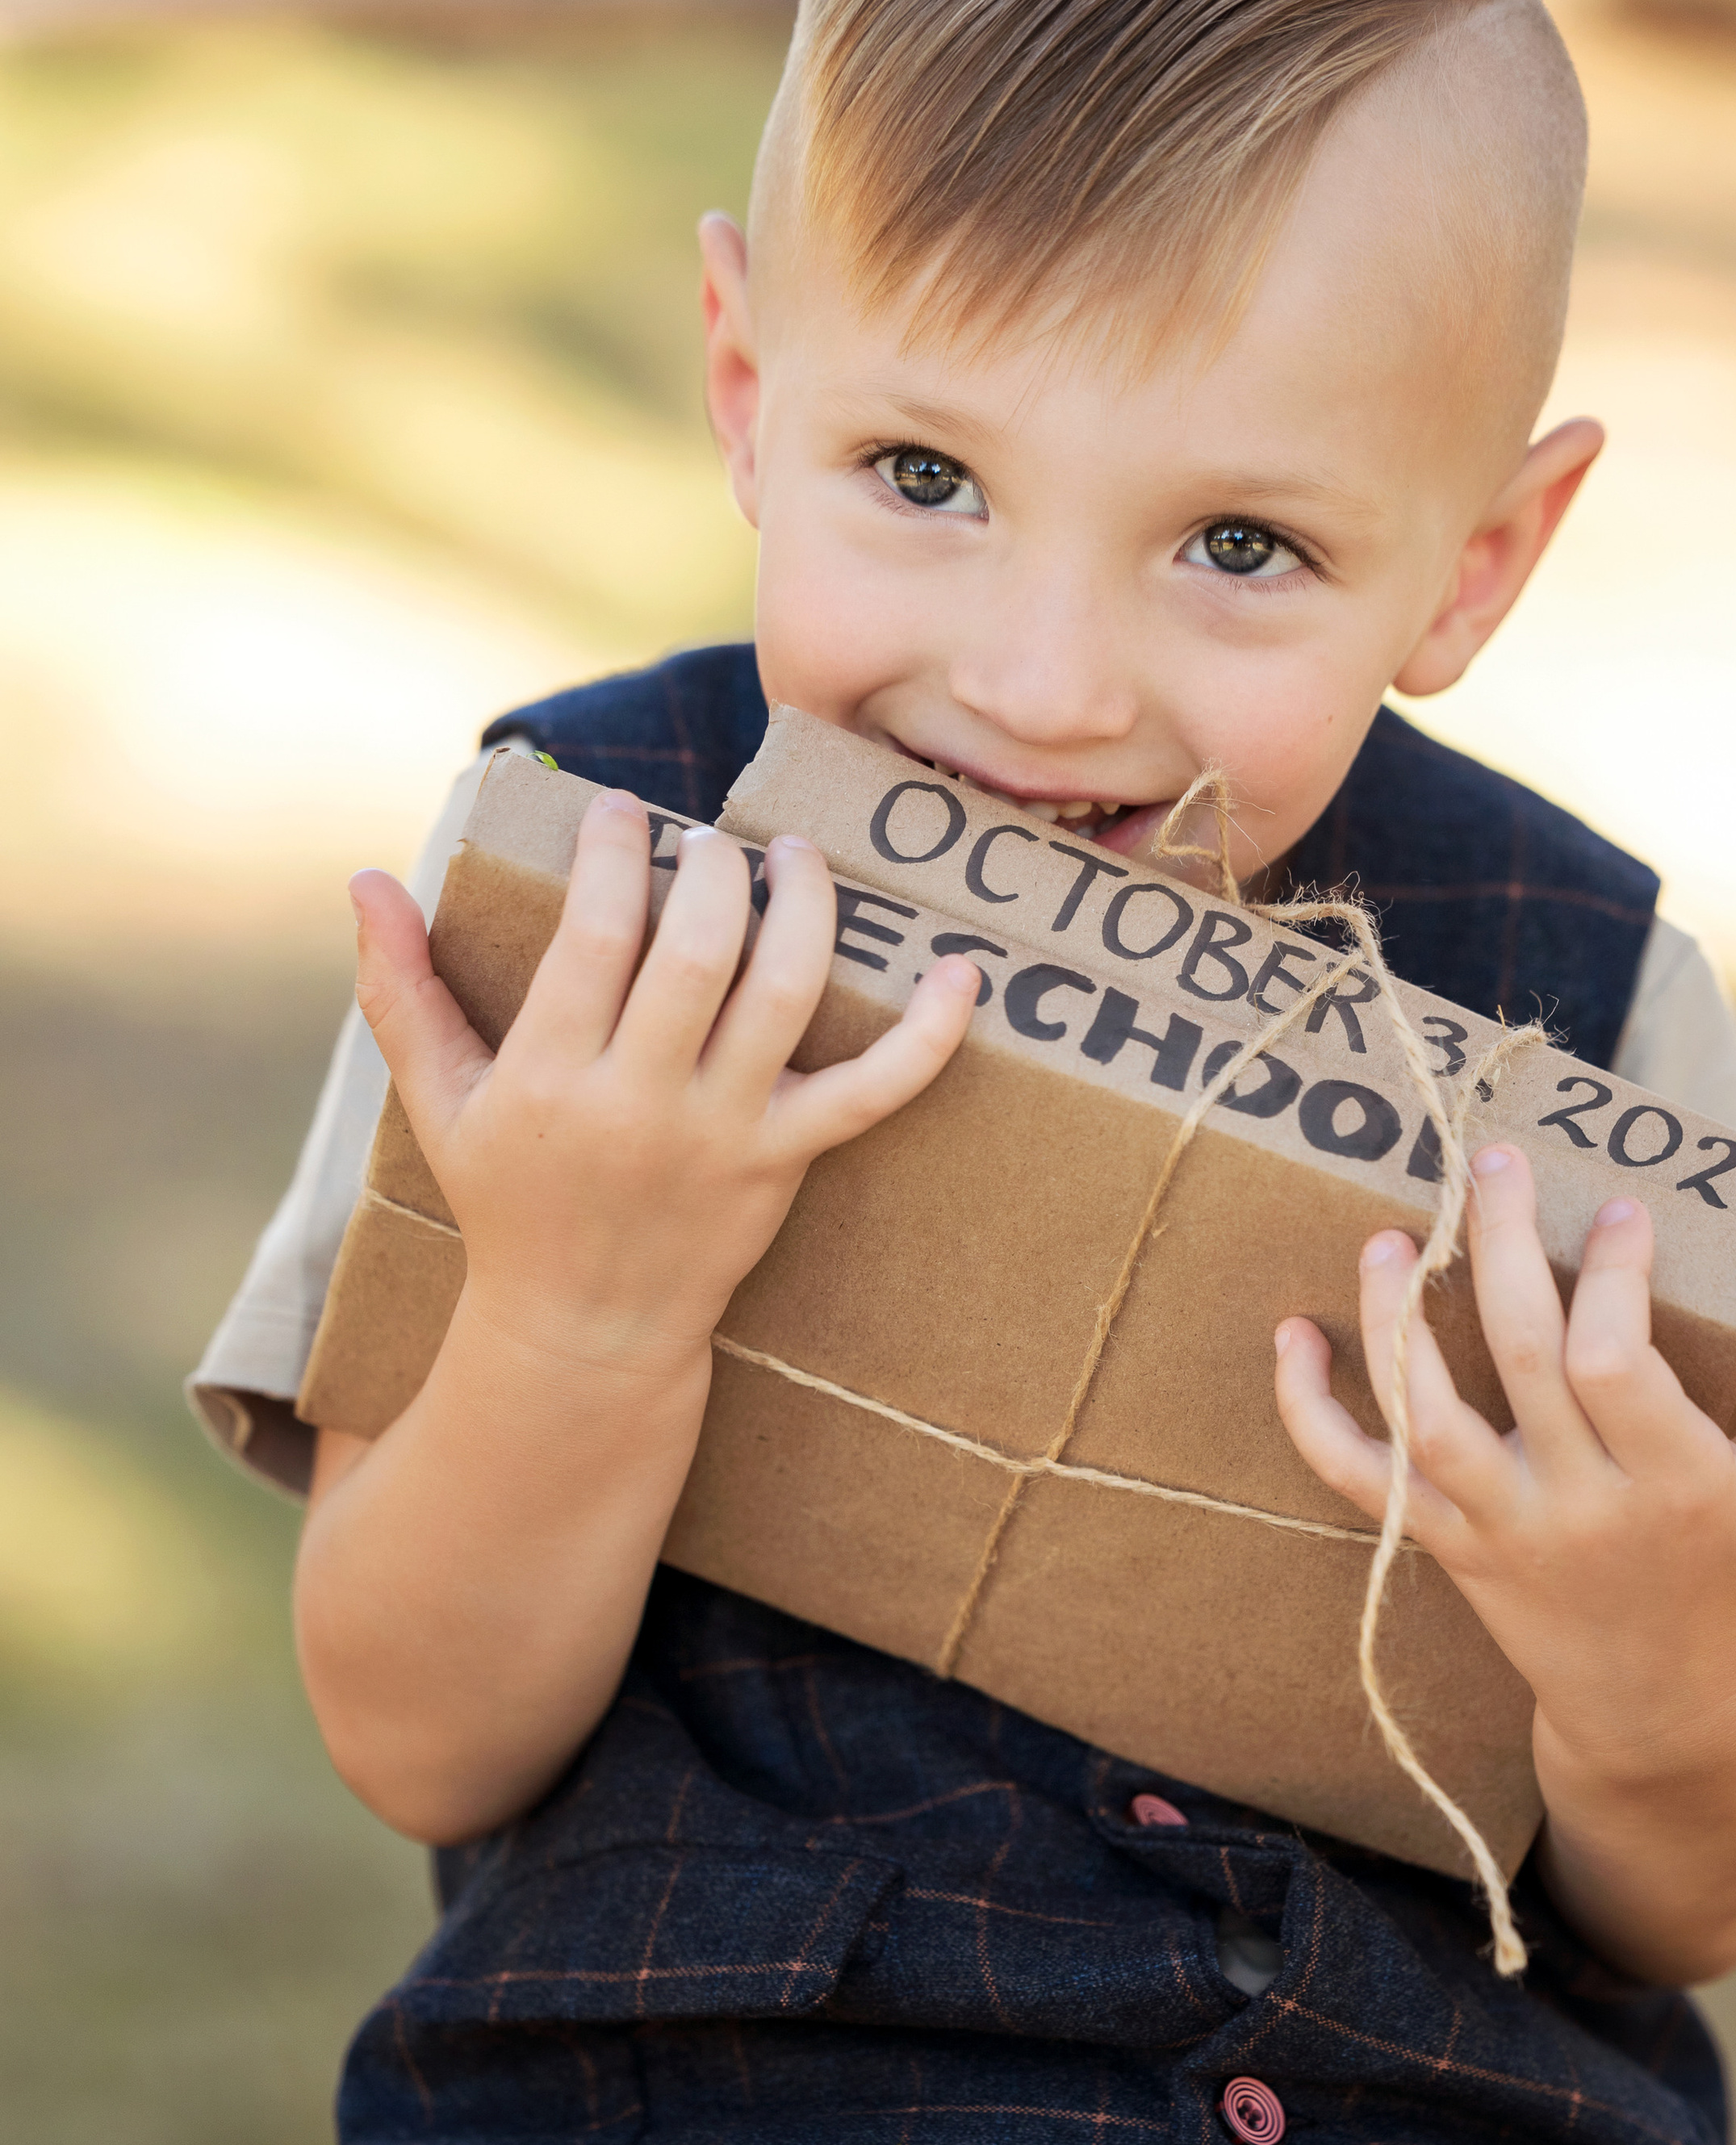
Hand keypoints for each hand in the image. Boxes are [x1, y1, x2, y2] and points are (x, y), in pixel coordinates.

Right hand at [350, 789, 978, 1386]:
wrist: (582, 1332)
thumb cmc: (509, 1202)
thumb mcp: (440, 1103)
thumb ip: (401, 990)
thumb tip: (363, 880)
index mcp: (549, 1075)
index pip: (593, 933)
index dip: (612, 853)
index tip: (618, 812)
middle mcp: (640, 1102)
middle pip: (698, 950)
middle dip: (711, 870)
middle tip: (711, 841)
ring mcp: (722, 1134)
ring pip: (784, 994)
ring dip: (803, 909)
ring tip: (794, 858)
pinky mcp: (783, 1163)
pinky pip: (874, 1092)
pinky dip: (928, 1035)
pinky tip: (962, 974)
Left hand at [1276, 1146, 1735, 1778]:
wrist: (1656, 1708)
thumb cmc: (1728, 1579)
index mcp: (1668, 1486)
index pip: (1616, 1366)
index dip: (1611, 1280)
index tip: (1620, 1211)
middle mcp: (1573, 1508)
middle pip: (1519, 1363)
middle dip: (1503, 1252)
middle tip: (1494, 1166)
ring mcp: (1498, 1530)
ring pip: (1425, 1421)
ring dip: (1394, 1324)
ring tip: (1390, 1238)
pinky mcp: (1442, 1546)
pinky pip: (1356, 1480)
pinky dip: (1310, 1413)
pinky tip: (1291, 1337)